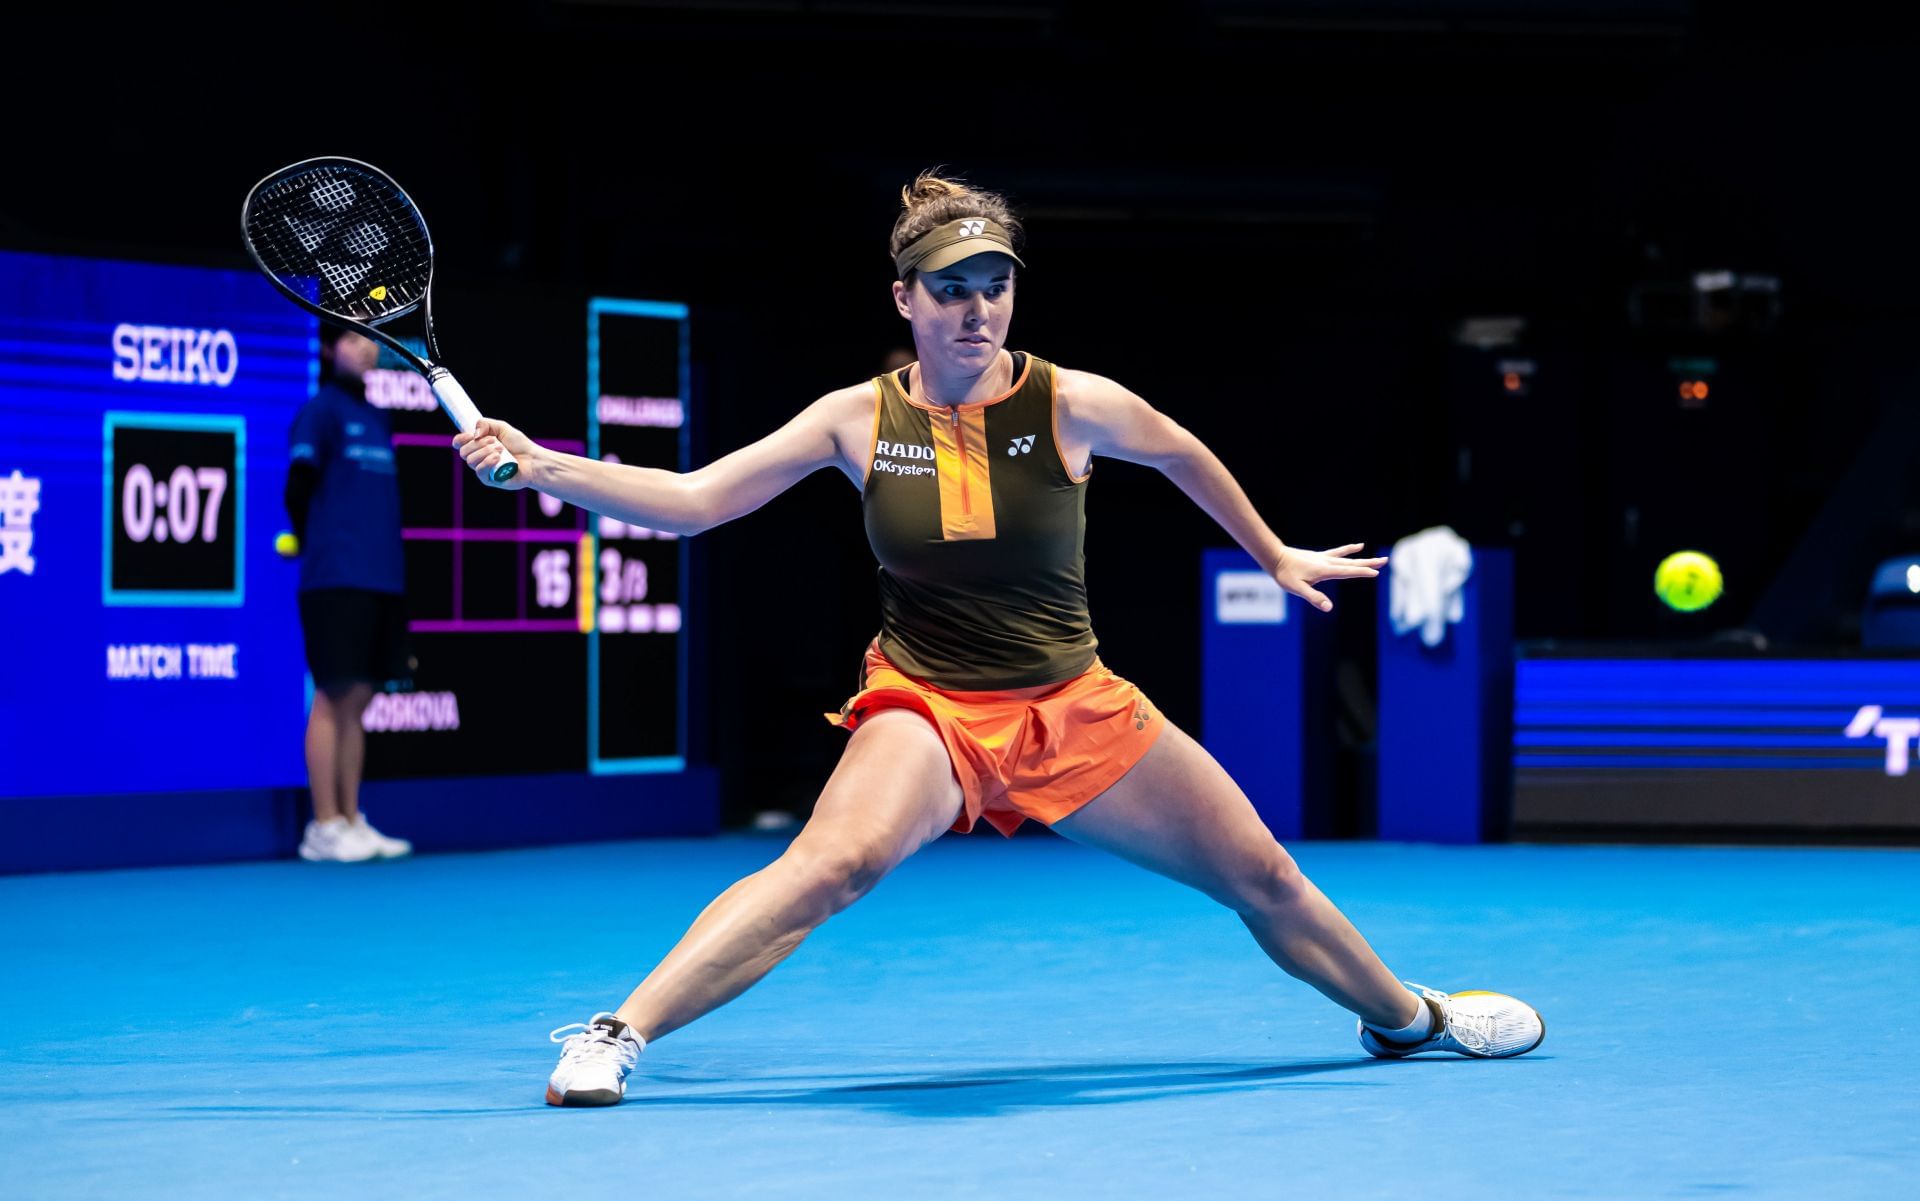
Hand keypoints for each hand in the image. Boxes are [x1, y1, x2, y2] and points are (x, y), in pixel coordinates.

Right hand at [452, 418, 533, 489]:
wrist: (533, 459)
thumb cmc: (519, 445)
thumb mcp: (502, 428)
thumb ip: (486, 424)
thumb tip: (474, 433)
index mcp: (478, 445)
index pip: (459, 443)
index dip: (460, 439)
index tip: (471, 435)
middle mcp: (478, 458)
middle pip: (464, 452)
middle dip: (478, 444)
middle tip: (495, 441)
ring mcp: (483, 469)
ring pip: (471, 461)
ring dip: (485, 452)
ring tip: (501, 449)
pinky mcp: (489, 480)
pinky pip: (479, 471)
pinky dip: (487, 462)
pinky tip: (497, 458)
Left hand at [1273, 543, 1387, 612]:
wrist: (1276, 558)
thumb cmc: (1286, 575)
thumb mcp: (1298, 589)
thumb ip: (1314, 598)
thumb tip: (1329, 608)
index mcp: (1325, 571)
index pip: (1348, 572)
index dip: (1362, 572)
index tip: (1376, 573)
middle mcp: (1327, 563)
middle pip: (1352, 564)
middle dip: (1369, 564)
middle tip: (1385, 561)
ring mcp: (1324, 558)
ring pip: (1348, 559)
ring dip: (1363, 559)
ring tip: (1377, 558)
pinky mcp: (1320, 557)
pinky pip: (1339, 552)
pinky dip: (1349, 550)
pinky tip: (1359, 546)